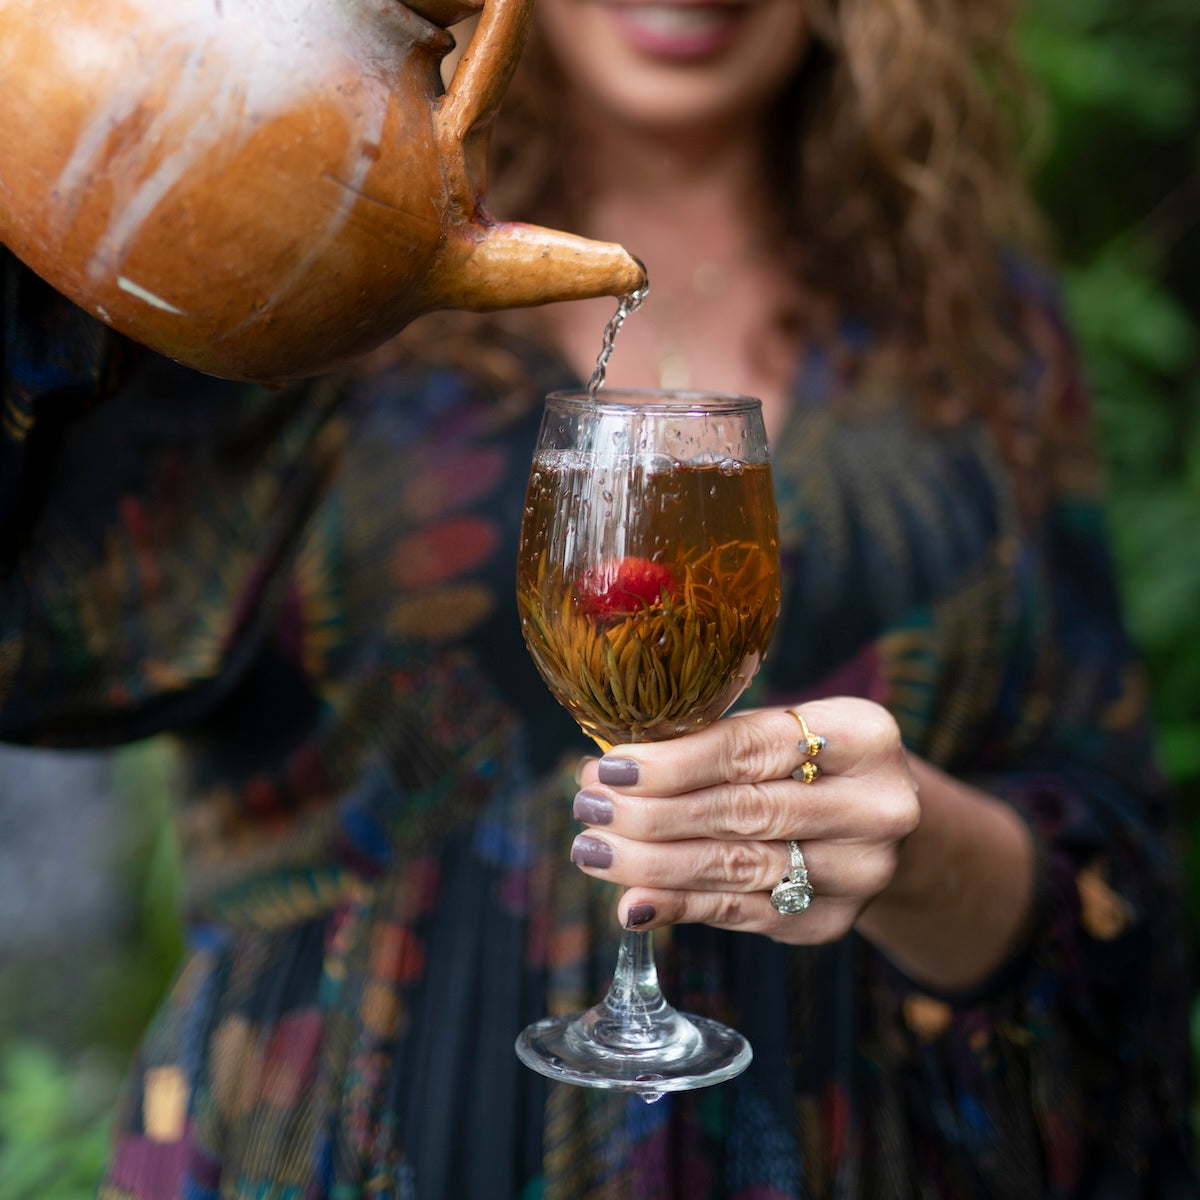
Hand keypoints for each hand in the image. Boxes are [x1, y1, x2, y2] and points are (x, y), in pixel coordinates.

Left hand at [571, 697, 921, 945]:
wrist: (872, 820)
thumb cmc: (802, 761)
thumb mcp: (774, 730)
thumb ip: (706, 744)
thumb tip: (607, 775)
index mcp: (863, 736)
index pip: (751, 749)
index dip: (673, 762)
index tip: (611, 768)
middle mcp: (874, 807)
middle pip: (743, 811)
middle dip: (651, 813)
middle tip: (590, 807)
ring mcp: (859, 871)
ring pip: (739, 867)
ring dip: (653, 863)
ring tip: (594, 850)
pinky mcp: (831, 921)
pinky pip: (742, 914)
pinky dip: (681, 906)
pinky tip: (633, 901)